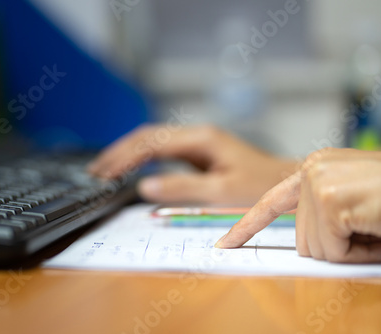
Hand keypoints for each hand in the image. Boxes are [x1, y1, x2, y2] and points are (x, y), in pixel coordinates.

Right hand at [88, 124, 295, 204]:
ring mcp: (196, 142)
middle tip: (95, 171)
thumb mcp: (222, 192)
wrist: (285, 182)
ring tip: (104, 169)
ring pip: (152, 141)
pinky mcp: (197, 153)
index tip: (105, 174)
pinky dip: (141, 158)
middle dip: (118, 152)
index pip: (151, 143)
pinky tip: (131, 168)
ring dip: (127, 153)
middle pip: (147, 136)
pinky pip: (162, 151)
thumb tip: (145, 186)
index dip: (124, 157)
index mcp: (200, 139)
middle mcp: (196, 135)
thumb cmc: (260, 187)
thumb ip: (182, 188)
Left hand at [215, 148, 380, 262]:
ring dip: (352, 251)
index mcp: (317, 169)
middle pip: (301, 238)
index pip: (272, 202)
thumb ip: (326, 219)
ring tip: (379, 226)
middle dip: (338, 247)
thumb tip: (306, 248)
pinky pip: (332, 251)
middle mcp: (313, 169)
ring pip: (315, 249)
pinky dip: (361, 254)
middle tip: (373, 229)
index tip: (225, 245)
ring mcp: (319, 182)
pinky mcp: (331, 199)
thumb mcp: (358, 206)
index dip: (247, 226)